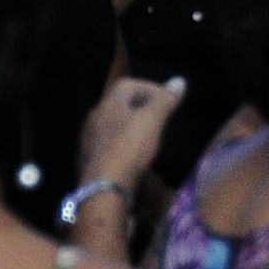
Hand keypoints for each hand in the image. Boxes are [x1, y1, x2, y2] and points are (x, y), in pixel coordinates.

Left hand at [77, 76, 186, 195]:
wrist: (103, 187)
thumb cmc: (129, 148)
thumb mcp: (152, 121)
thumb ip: (164, 101)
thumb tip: (180, 80)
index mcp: (108, 104)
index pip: (128, 84)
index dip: (149, 87)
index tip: (167, 100)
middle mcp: (94, 118)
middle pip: (119, 105)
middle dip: (140, 107)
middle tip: (159, 118)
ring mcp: (89, 140)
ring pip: (112, 126)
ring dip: (130, 127)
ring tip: (148, 138)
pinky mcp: (89, 161)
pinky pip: (108, 146)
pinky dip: (122, 145)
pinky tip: (133, 157)